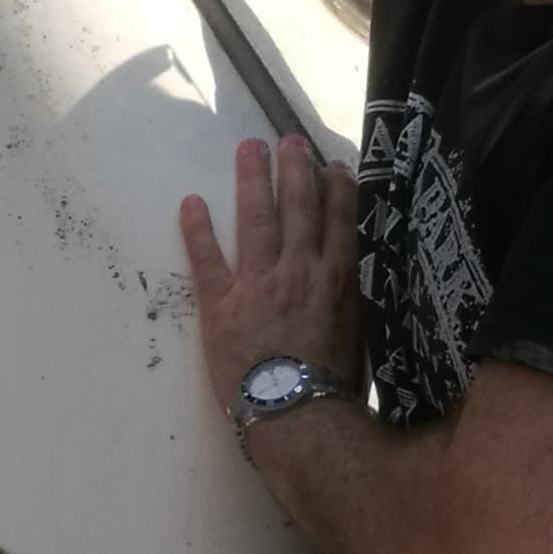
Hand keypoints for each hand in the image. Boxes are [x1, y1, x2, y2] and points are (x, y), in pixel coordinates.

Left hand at [180, 135, 362, 426]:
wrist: (297, 413)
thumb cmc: (333, 386)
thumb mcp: (360, 337)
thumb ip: (353, 303)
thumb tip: (355, 281)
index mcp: (336, 279)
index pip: (338, 221)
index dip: (335, 189)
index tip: (332, 165)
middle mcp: (299, 270)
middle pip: (297, 208)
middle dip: (294, 169)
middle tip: (288, 140)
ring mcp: (257, 283)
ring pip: (256, 219)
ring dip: (253, 180)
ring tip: (250, 149)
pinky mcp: (220, 303)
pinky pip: (207, 259)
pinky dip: (198, 229)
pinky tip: (192, 202)